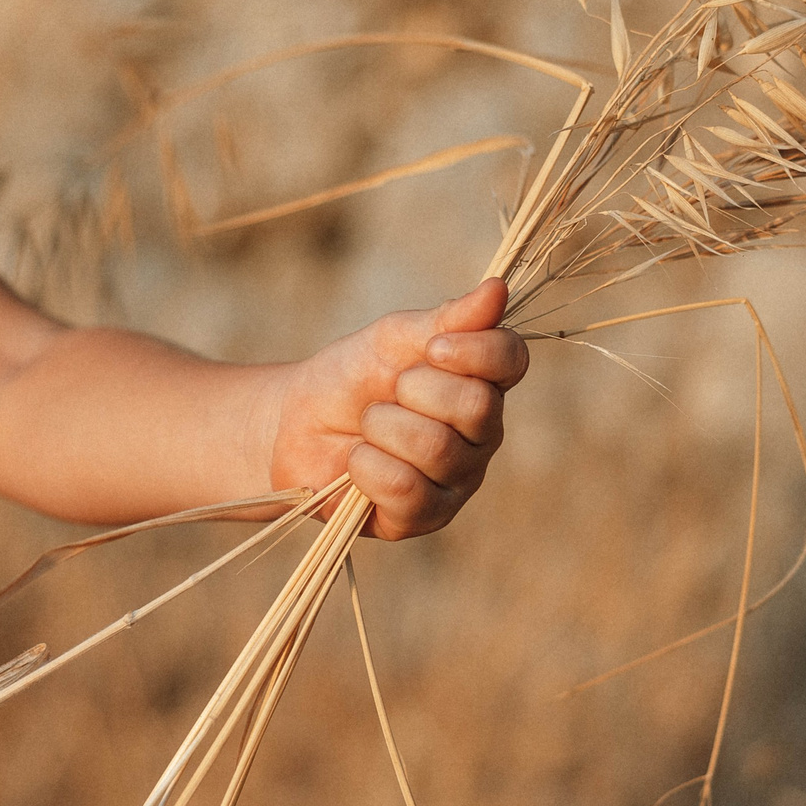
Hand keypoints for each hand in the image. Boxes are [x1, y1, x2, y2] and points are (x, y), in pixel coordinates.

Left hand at [263, 279, 529, 539]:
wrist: (294, 426)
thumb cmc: (353, 377)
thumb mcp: (395, 338)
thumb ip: (448, 319)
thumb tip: (497, 289)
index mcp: (483, 382)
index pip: (512, 360)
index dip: (477, 352)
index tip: (432, 348)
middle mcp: (482, 434)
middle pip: (477, 406)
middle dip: (415, 390)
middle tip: (388, 391)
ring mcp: (458, 479)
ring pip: (437, 448)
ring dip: (382, 427)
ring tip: (368, 427)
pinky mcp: (426, 516)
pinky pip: (406, 488)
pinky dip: (367, 467)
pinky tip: (357, 463)